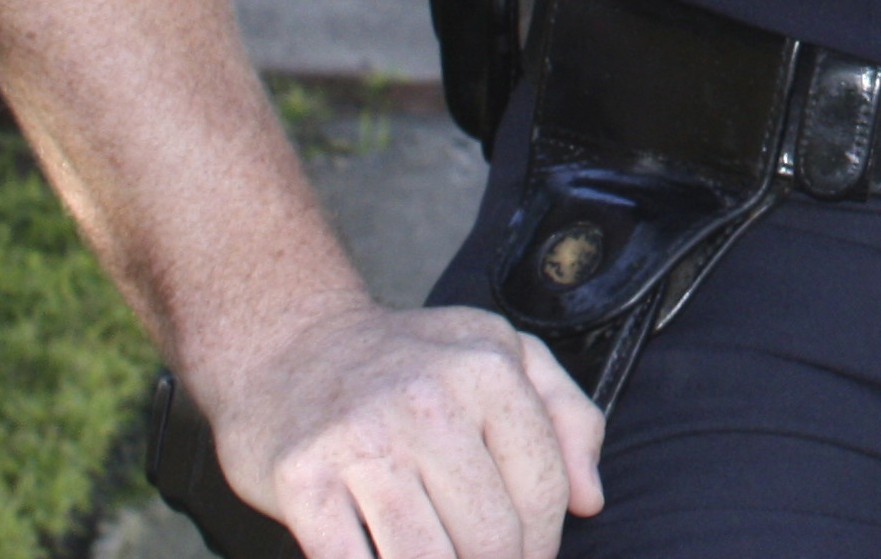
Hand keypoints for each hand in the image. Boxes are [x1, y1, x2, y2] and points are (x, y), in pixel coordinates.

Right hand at [197, 298, 605, 558]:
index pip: (542, 489)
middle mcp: (427, 401)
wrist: (290, 343)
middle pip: (489, 536)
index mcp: (487, 369)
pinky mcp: (300, 479)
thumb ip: (567, 419)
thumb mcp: (503, 354)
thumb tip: (590, 502)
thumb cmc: (412, 361)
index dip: (543, 543)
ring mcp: (360, 441)